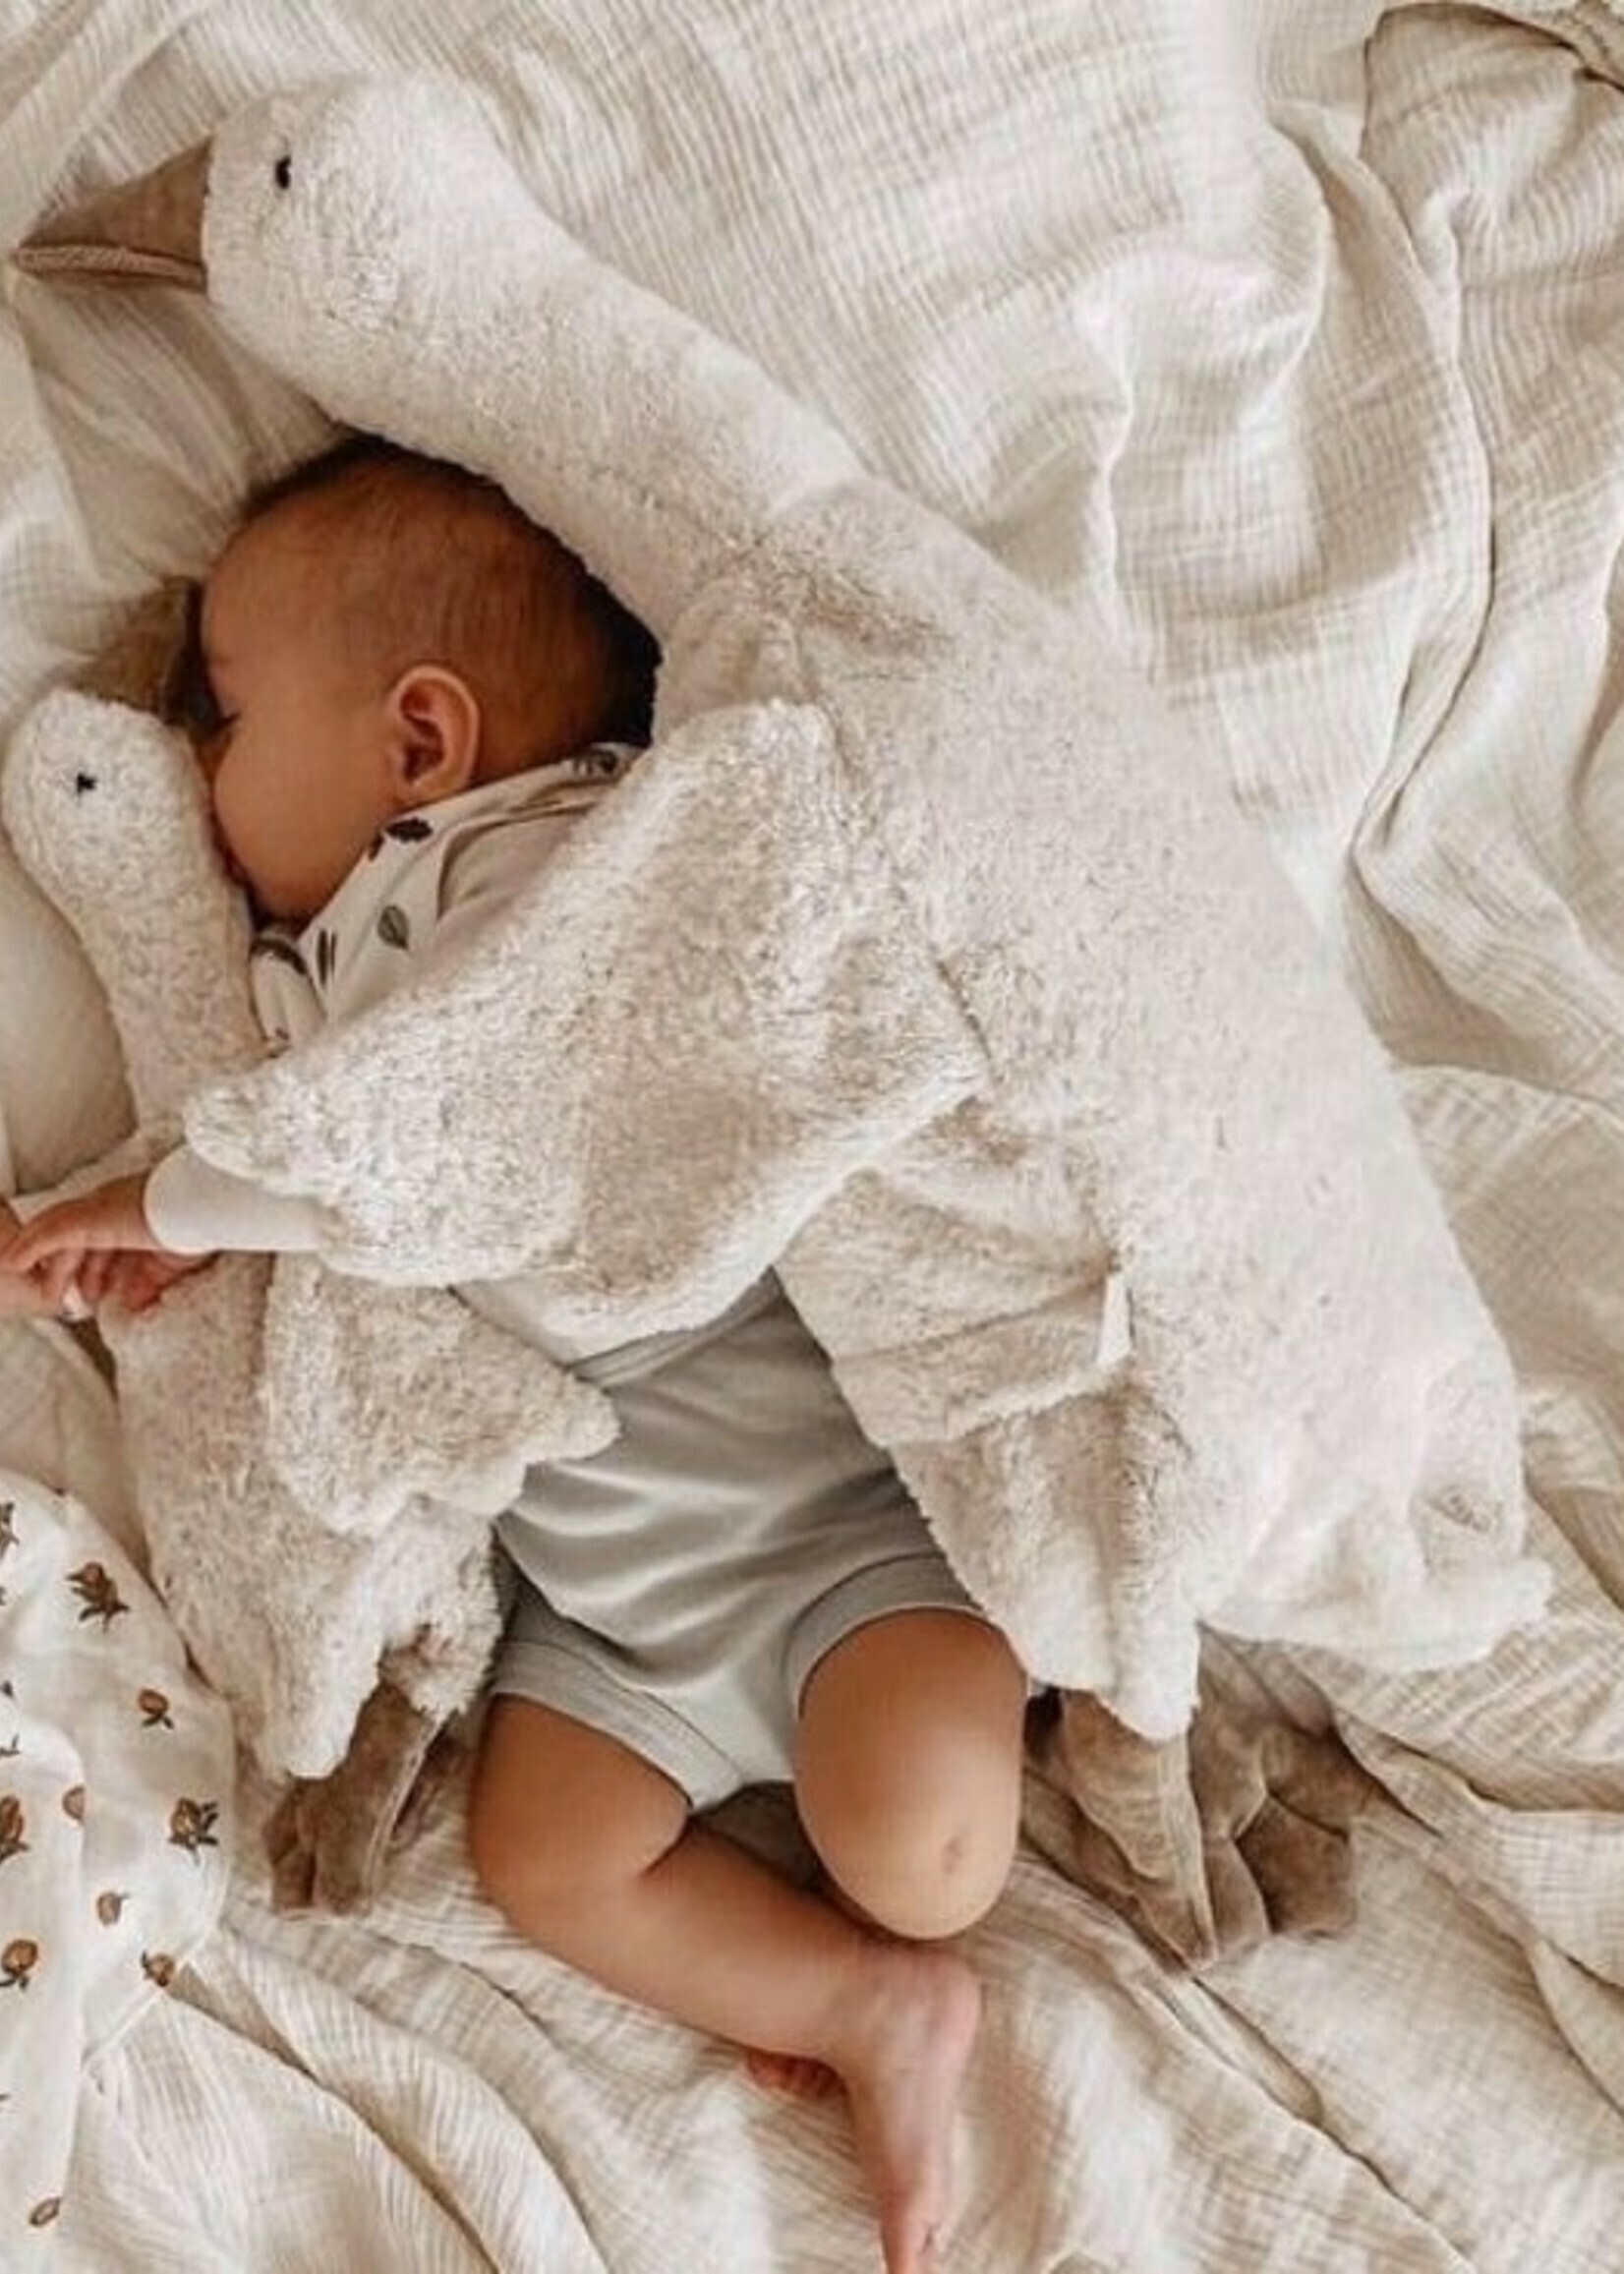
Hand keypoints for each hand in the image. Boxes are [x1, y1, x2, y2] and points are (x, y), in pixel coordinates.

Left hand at [2, 1175, 212, 1315]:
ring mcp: (98, 1208)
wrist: (202, 1204)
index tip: (95, 1296)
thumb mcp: (169, 1263)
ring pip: (58, 1231)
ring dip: (43, 1260)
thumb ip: (148, 1283)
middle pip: (77, 1236)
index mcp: (135, 1209)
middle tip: (60, 1298)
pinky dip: (30, 1249)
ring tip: (24, 1279)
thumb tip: (134, 1304)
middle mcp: (113, 1203)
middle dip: (67, 1269)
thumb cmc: (199, 1224)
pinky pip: (49, 1234)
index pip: (103, 1239)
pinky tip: (13, 1263)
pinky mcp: (88, 1219)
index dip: (96, 1270)